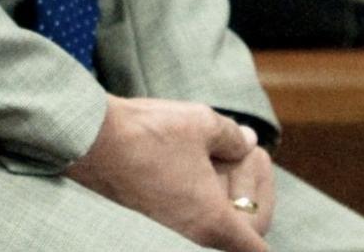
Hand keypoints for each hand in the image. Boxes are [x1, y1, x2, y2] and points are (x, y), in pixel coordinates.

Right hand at [65, 96, 267, 251]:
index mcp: (211, 220)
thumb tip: (247, 142)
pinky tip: (199, 147)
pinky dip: (201, 181)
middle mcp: (190, 231)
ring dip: (224, 180)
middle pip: (239, 221)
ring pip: (213, 211)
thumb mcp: (203, 124)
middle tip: (247, 149)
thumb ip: (234, 137)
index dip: (266, 242)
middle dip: (249, 184)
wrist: (90, 140)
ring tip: (221, 141)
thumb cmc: (149, 134)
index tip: (273, 245)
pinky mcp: (151, 210)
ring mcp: (168, 223)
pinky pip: (190, 203)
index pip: (253, 248)